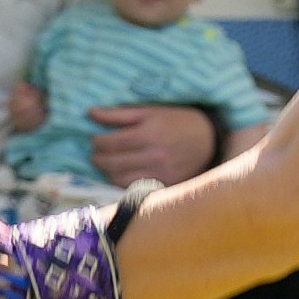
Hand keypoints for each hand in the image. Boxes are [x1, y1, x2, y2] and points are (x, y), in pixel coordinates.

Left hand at [82, 100, 217, 186]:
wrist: (208, 140)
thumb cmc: (177, 120)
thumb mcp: (151, 111)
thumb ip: (119, 114)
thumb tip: (90, 113)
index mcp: (148, 134)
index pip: (110, 143)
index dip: (96, 142)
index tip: (94, 138)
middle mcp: (153, 156)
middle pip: (112, 163)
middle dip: (97, 158)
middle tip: (95, 152)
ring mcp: (159, 173)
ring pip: (119, 179)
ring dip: (107, 171)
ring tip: (106, 162)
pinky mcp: (163, 185)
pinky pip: (133, 187)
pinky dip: (122, 181)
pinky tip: (121, 172)